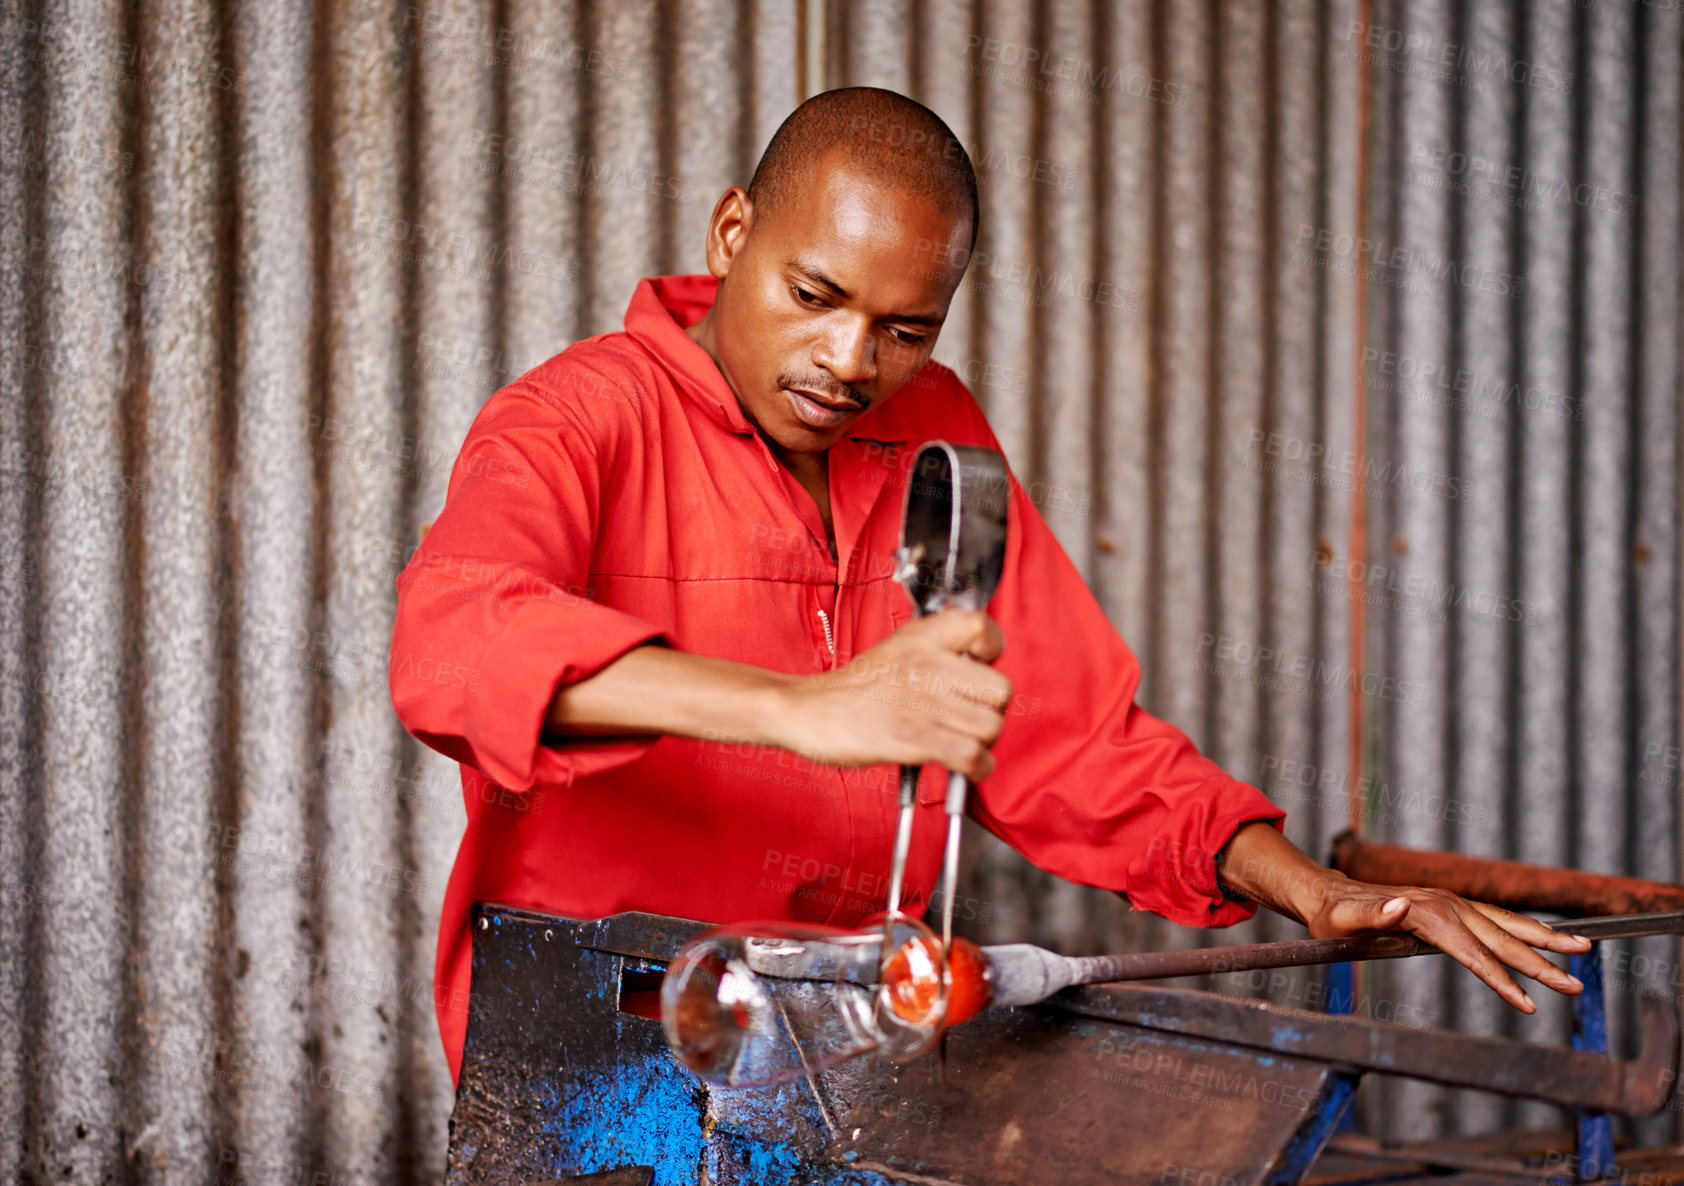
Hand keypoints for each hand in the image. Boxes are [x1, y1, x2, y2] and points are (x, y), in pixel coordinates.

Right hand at [768, 608, 1011, 779]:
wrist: (808, 710)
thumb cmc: (854, 688)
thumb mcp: (898, 647)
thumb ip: (938, 649)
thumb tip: (978, 662)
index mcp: (924, 637)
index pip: (985, 628)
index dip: (991, 651)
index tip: (977, 666)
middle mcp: (929, 664)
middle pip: (1000, 689)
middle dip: (991, 709)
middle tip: (969, 717)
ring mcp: (924, 702)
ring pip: (991, 726)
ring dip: (983, 743)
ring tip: (962, 743)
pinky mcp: (916, 738)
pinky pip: (973, 755)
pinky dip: (976, 767)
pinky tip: (962, 766)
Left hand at [1299, 877, 1588, 1011]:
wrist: (1326, 893)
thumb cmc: (1332, 916)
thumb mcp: (1342, 921)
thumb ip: (1369, 915)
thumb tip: (1398, 905)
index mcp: (1427, 914)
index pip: (1473, 954)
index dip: (1502, 980)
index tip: (1530, 1005)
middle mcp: (1446, 905)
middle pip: (1502, 938)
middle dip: (1541, 963)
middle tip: (1577, 985)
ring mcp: (1451, 903)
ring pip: (1506, 923)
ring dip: (1545, 938)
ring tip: (1584, 948)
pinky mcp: (1450, 907)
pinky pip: (1495, 919)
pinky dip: (1524, 927)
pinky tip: (1544, 935)